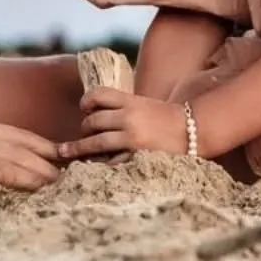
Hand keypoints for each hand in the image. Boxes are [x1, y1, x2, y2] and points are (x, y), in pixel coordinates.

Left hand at [58, 88, 190, 161]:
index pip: (99, 94)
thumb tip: (98, 112)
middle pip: (93, 120)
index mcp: (131, 101)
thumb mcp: (145, 104)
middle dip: (84, 128)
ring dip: (80, 148)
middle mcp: (129, 117)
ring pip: (96, 142)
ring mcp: (132, 138)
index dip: (87, 101)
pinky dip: (100, 164)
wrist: (193, 130)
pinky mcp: (136, 156)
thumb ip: (124, 106)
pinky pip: (111, 161)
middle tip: (81, 135)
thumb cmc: (168, 118)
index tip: (83, 108)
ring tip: (67, 152)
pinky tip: (93, 167)